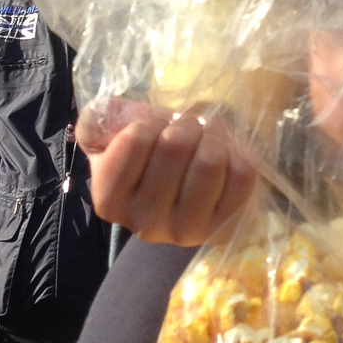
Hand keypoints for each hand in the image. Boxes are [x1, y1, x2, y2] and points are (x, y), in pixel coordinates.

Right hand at [77, 100, 257, 245]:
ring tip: (206, 141)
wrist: (186, 184)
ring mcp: (187, 232)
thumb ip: (100, 119)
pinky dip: (238, 154)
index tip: (154, 129)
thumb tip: (106, 110)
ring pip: (210, 161)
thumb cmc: (149, 154)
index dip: (149, 122)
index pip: (136, 139)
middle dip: (185, 125)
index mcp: (110, 200)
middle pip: (175, 146)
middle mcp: (145, 224)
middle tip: (186, 130)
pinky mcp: (224, 228)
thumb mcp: (114, 134)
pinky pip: (242, 176)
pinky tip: (226, 159)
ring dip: (212, 137)